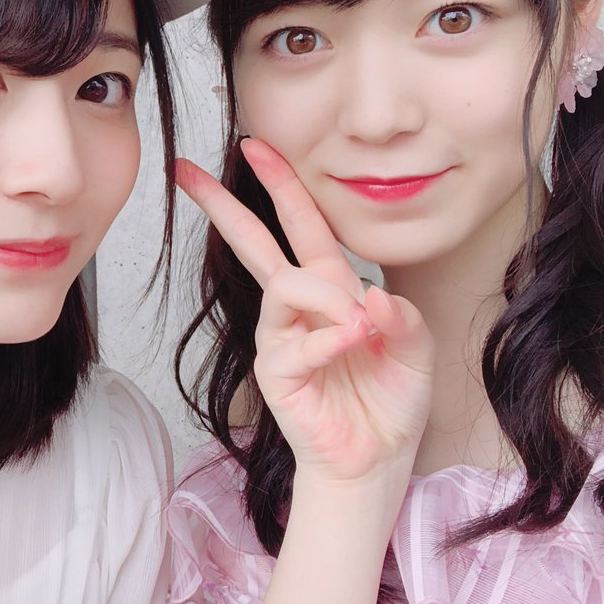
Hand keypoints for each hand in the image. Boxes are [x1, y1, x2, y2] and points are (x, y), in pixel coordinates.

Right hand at [177, 139, 433, 484]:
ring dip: (329, 298)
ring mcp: (280, 336)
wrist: (376, 459)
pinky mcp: (276, 371)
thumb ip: (401, 318)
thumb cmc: (390, 401)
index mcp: (331, 287)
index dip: (281, 183)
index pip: (301, 224)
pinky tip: (354, 347)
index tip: (253, 144)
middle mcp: (298, 305)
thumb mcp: (416, 349)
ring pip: (286, 285)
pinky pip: (298, 341)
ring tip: (362, 330)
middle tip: (186, 171)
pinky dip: (331, 340)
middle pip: (253, 242)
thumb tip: (370, 299)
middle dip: (223, 204)